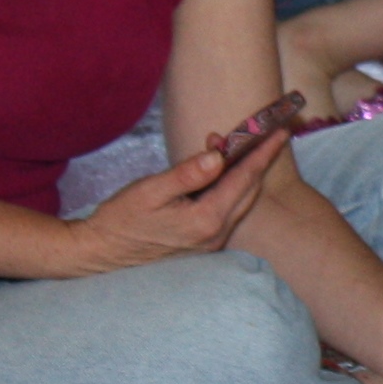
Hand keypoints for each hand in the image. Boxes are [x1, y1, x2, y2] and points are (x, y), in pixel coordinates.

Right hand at [64, 128, 286, 271]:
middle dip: (257, 160)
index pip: (244, 179)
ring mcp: (211, 242)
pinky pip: (228, 209)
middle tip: (258, 134)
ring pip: (241, 201)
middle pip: (249, 191)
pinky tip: (218, 171)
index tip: (280, 132)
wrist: (102, 251)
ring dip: (242, 173)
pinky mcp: (204, 243)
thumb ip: (187, 174)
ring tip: (232, 147)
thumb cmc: (122, 219)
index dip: (263, 153)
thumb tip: (218, 156)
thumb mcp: (150, 190)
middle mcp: (215, 234)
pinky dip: (229, 187)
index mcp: (206, 220)